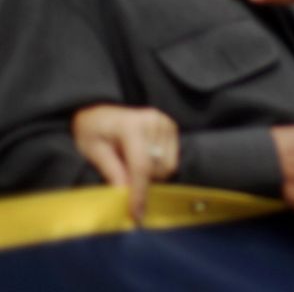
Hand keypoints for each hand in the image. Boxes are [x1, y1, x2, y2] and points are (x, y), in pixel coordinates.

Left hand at [71, 104, 178, 221]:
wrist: (99, 109)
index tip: (136, 215)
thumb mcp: (93, 151)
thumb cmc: (92, 130)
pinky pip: (172, 159)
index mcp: (131, 126)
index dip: (139, 193)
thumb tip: (125, 195)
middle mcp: (153, 122)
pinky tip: (143, 158)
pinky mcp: (171, 126)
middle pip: (158, 169)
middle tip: (123, 179)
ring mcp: (165, 123)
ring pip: (168, 166)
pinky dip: (159, 167)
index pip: (141, 166)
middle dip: (142, 182)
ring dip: (152, 175)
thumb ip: (111, 171)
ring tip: (131, 165)